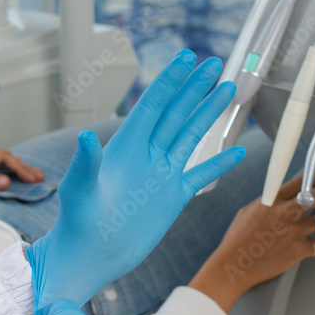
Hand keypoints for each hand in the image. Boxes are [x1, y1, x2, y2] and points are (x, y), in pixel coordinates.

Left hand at [0, 144, 44, 192]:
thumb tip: (6, 180)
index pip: (2, 157)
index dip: (19, 167)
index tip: (32, 177)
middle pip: (4, 157)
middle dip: (22, 167)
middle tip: (39, 177)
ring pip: (0, 162)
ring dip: (16, 170)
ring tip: (33, 177)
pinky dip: (6, 173)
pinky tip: (16, 177)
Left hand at [26, 51, 245, 307]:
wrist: (89, 257)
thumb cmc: (76, 223)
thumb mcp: (79, 190)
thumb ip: (86, 163)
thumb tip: (85, 138)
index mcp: (125, 147)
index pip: (152, 106)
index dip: (170, 82)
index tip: (186, 57)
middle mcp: (146, 155)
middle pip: (176, 113)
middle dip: (195, 88)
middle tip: (214, 63)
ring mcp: (161, 175)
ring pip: (190, 136)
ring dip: (209, 114)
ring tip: (229, 90)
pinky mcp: (172, 198)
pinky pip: (201, 175)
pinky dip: (219, 162)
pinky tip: (237, 150)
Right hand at [189, 168, 314, 311]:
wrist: (234, 265)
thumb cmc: (237, 241)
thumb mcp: (248, 212)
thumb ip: (268, 203)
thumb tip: (278, 201)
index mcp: (273, 200)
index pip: (304, 180)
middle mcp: (286, 212)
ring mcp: (294, 231)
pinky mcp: (299, 250)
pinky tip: (313, 246)